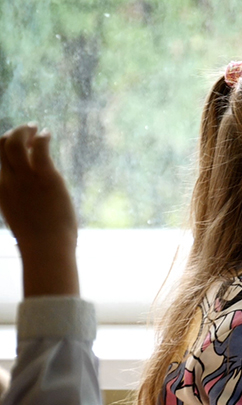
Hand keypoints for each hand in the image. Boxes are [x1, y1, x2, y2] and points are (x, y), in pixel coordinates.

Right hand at [0, 124, 78, 295]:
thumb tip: (32, 203)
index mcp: (0, 190)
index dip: (3, 148)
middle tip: (28, 129)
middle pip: (1, 147)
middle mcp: (8, 181)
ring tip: (36, 128)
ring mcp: (25, 179)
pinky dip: (42, 138)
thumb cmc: (39, 240)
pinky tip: (47, 134)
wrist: (46, 249)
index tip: (18, 146)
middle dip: (12, 134)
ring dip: (24, 131)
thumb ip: (21, 203)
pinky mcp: (46, 177)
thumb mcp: (22, 217)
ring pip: (15, 143)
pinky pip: (40, 149)